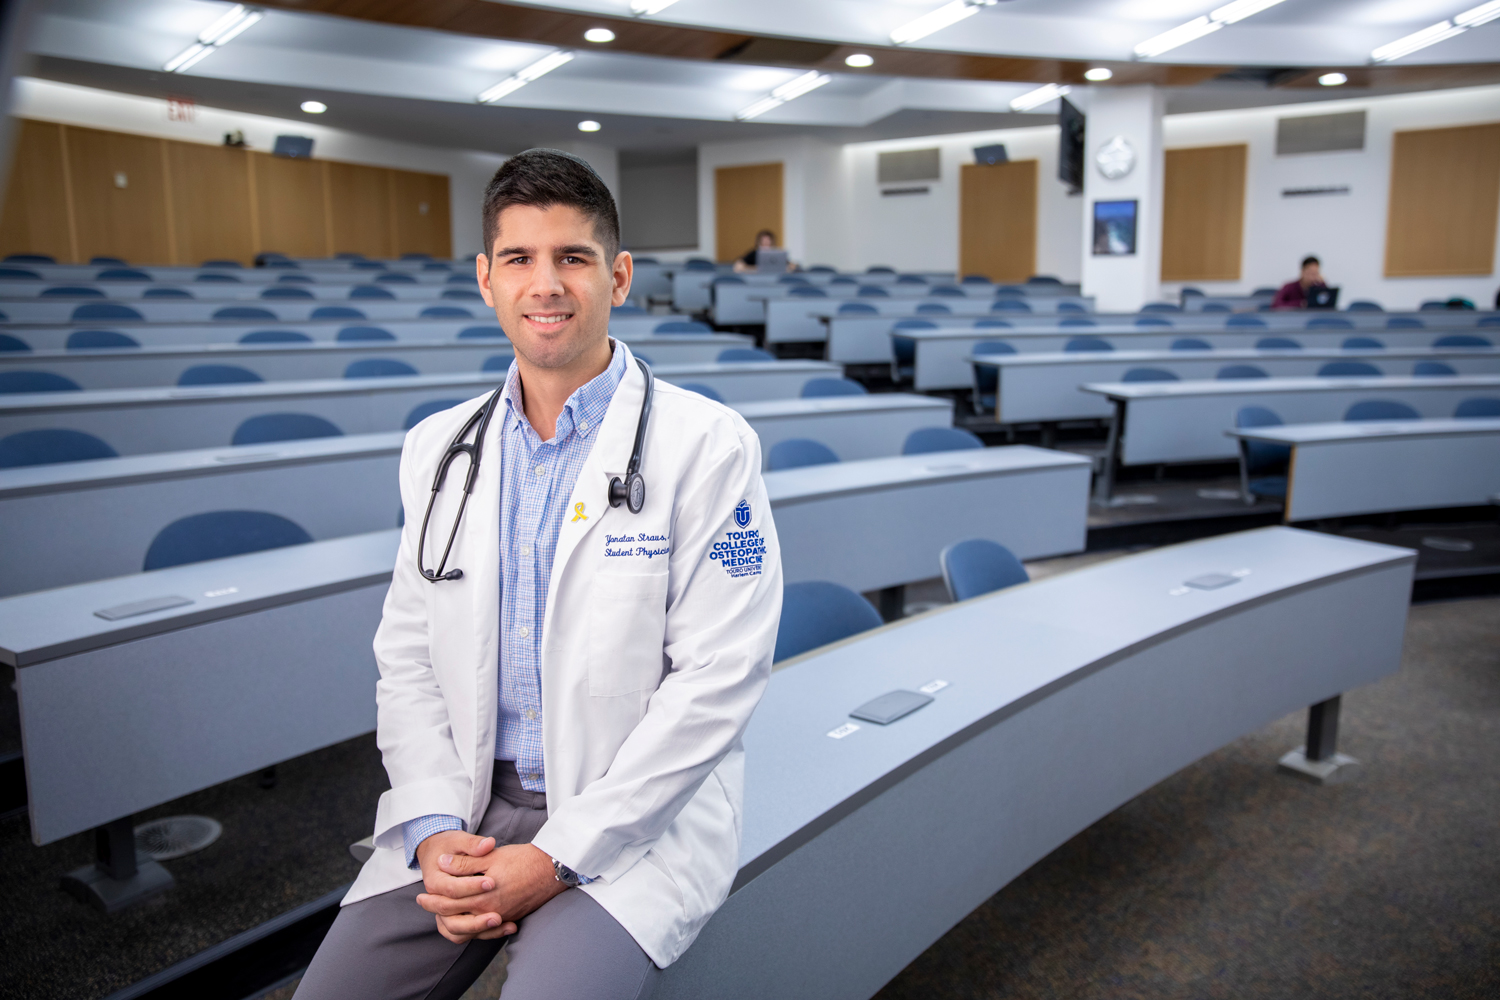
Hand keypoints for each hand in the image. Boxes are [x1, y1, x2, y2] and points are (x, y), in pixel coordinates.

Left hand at [417, 842, 567, 943]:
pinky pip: (484, 933)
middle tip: (424, 903)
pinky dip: (472, 930)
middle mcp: (490, 912)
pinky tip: (466, 922)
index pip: (448, 904)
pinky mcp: (509, 918)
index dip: (432, 900)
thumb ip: (465, 863)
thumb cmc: (522, 859)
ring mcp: (500, 918)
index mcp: (483, 896)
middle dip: (437, 911)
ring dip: (452, 923)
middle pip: (454, 919)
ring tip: (442, 914)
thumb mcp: (491, 856)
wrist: (551, 868)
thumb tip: (442, 863)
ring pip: (468, 931)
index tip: (421, 895)